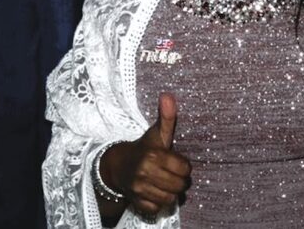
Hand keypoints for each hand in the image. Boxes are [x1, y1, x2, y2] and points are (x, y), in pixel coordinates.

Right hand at [101, 93, 190, 217]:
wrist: (118, 165)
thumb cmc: (144, 148)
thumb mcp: (157, 133)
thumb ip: (167, 117)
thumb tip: (168, 95)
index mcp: (153, 154)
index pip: (185, 168)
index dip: (183, 166)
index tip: (175, 162)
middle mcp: (145, 171)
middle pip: (179, 186)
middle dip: (179, 181)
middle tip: (172, 174)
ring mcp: (139, 188)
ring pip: (170, 199)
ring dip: (170, 192)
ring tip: (164, 183)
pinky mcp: (135, 200)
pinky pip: (156, 208)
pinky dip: (157, 203)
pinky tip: (154, 192)